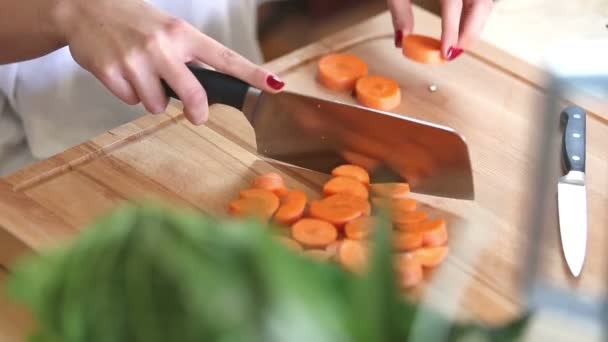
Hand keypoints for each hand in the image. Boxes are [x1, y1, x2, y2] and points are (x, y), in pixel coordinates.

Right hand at [52, 0, 284, 123]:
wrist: (85, 9)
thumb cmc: (134, 21)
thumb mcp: (168, 30)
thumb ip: (189, 57)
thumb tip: (208, 90)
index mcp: (183, 33)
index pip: (225, 57)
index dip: (252, 74)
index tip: (275, 86)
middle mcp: (162, 45)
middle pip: (194, 95)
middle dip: (198, 112)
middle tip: (197, 115)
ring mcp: (135, 59)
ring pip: (158, 104)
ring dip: (153, 98)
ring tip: (142, 75)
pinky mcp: (110, 71)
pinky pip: (130, 101)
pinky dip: (129, 94)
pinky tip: (122, 73)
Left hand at [388, 0, 492, 59]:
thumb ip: (400, 10)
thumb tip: (402, 40)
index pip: (453, 3)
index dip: (451, 31)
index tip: (447, 52)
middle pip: (481, 3)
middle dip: (471, 31)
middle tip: (454, 52)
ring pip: (487, 0)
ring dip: (477, 22)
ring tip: (459, 40)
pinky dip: (478, 10)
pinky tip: (466, 22)